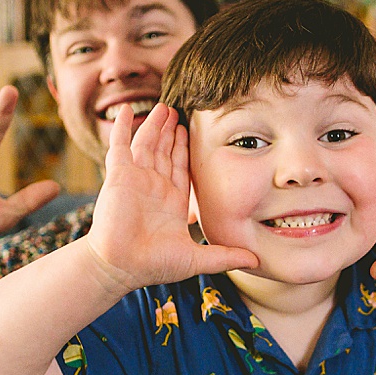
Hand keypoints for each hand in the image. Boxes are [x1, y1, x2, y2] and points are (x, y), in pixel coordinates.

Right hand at [85, 103, 255, 291]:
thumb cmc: (153, 265)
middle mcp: (154, 187)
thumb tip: (256, 260)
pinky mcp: (119, 176)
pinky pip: (120, 145)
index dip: (186, 150)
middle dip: (172, 132)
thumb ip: (225, 256)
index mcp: (172, 202)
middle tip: (179, 111)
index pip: (182, 168)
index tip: (192, 132)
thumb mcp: (196, 259)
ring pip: (148, 144)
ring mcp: (136, 179)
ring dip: (155, 125)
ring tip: (163, 107)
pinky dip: (123, 127)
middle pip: (165, 152)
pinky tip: (127, 110)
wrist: (120, 267)